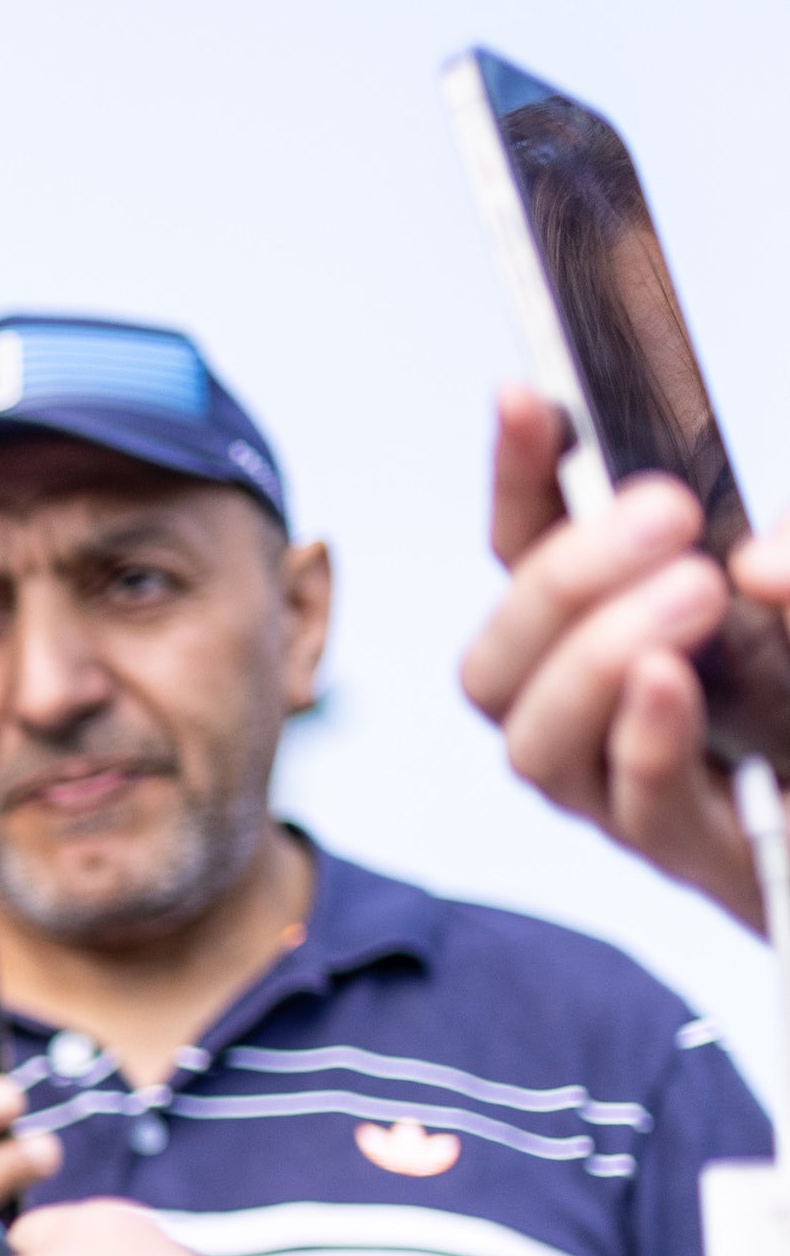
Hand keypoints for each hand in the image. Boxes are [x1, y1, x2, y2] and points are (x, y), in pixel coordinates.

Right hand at [459, 390, 766, 921]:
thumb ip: (788, 563)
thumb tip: (756, 563)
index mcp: (610, 633)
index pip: (524, 551)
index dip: (517, 478)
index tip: (528, 396)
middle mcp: (591, 719)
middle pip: (495, 664)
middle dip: (559, 582)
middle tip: (664, 516)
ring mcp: (628, 796)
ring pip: (533, 742)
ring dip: (594, 659)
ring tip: (692, 596)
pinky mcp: (694, 858)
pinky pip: (633, 806)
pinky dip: (646, 739)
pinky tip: (674, 683)